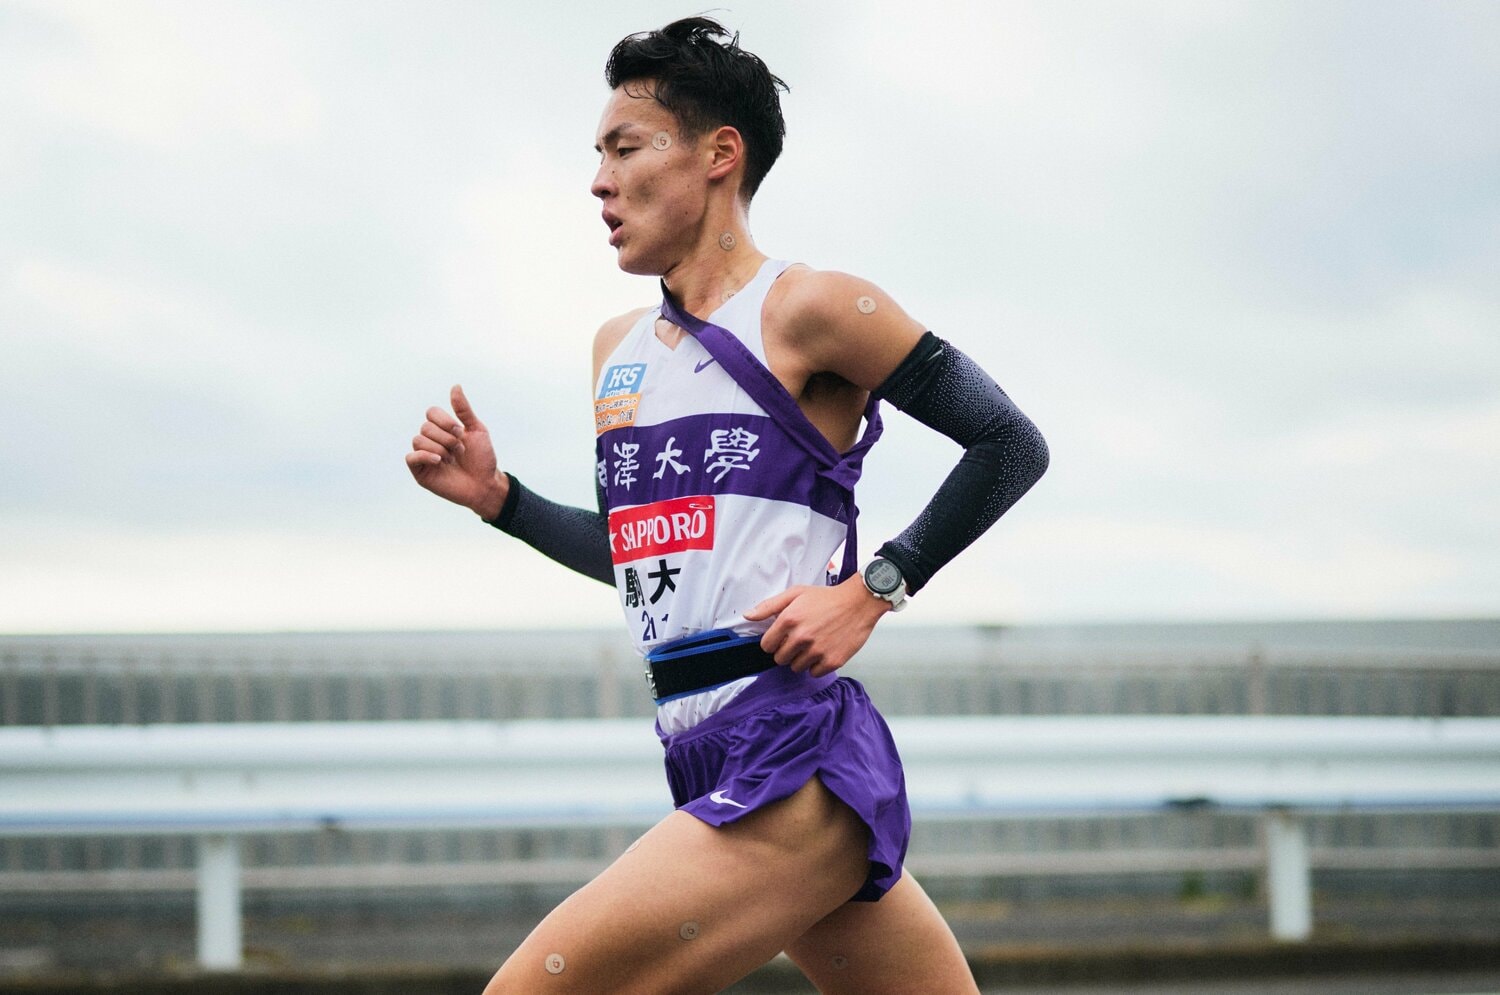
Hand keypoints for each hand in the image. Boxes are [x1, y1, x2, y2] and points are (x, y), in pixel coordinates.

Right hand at [405, 384, 507, 518]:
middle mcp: (431, 441)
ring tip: (452, 459)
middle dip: (446, 438)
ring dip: (440, 448)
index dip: (444, 420)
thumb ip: (464, 409)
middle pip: (425, 426)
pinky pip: (411, 457)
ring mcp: (424, 456)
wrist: (485, 483)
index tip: (460, 431)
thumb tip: (456, 386)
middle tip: (459, 450)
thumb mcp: (476, 430)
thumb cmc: (483, 458)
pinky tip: (440, 461)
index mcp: (442, 429)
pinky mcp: (420, 472)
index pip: (431, 412)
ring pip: (418, 440)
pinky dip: (425, 456)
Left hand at [744, 575, 889, 676]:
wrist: (859, 602)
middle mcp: (801, 637)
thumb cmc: (827, 597)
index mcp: (789, 620)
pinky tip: (824, 651)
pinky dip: (817, 665)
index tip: (783, 638)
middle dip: (787, 651)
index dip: (773, 642)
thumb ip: (769, 606)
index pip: (766, 646)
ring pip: (796, 668)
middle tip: (800, 640)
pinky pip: (814, 673)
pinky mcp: (832, 661)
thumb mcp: (796, 593)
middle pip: (780, 659)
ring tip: (813, 644)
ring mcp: (817, 651)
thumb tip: (747, 616)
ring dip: (802, 659)